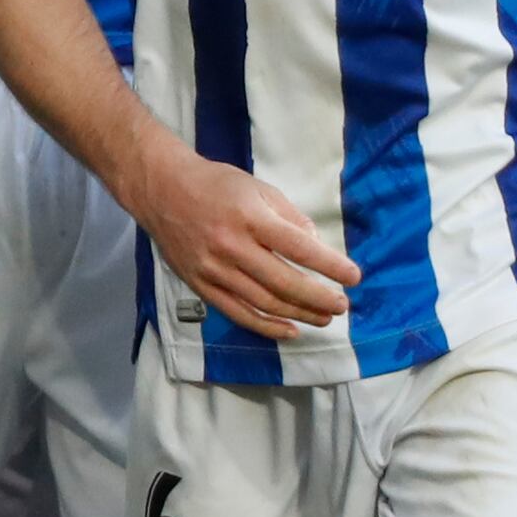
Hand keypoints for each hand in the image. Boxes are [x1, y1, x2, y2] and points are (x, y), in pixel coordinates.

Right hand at [127, 151, 358, 338]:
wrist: (162, 191)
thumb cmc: (216, 184)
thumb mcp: (258, 188)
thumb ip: (289, 216)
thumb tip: (315, 245)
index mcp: (250, 217)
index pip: (299, 248)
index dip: (330, 265)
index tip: (354, 276)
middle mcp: (232, 247)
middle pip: (284, 282)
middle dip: (319, 298)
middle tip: (342, 305)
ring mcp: (215, 270)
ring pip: (264, 303)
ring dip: (299, 314)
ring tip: (324, 318)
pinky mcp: (202, 286)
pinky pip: (239, 313)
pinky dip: (266, 327)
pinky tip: (290, 331)